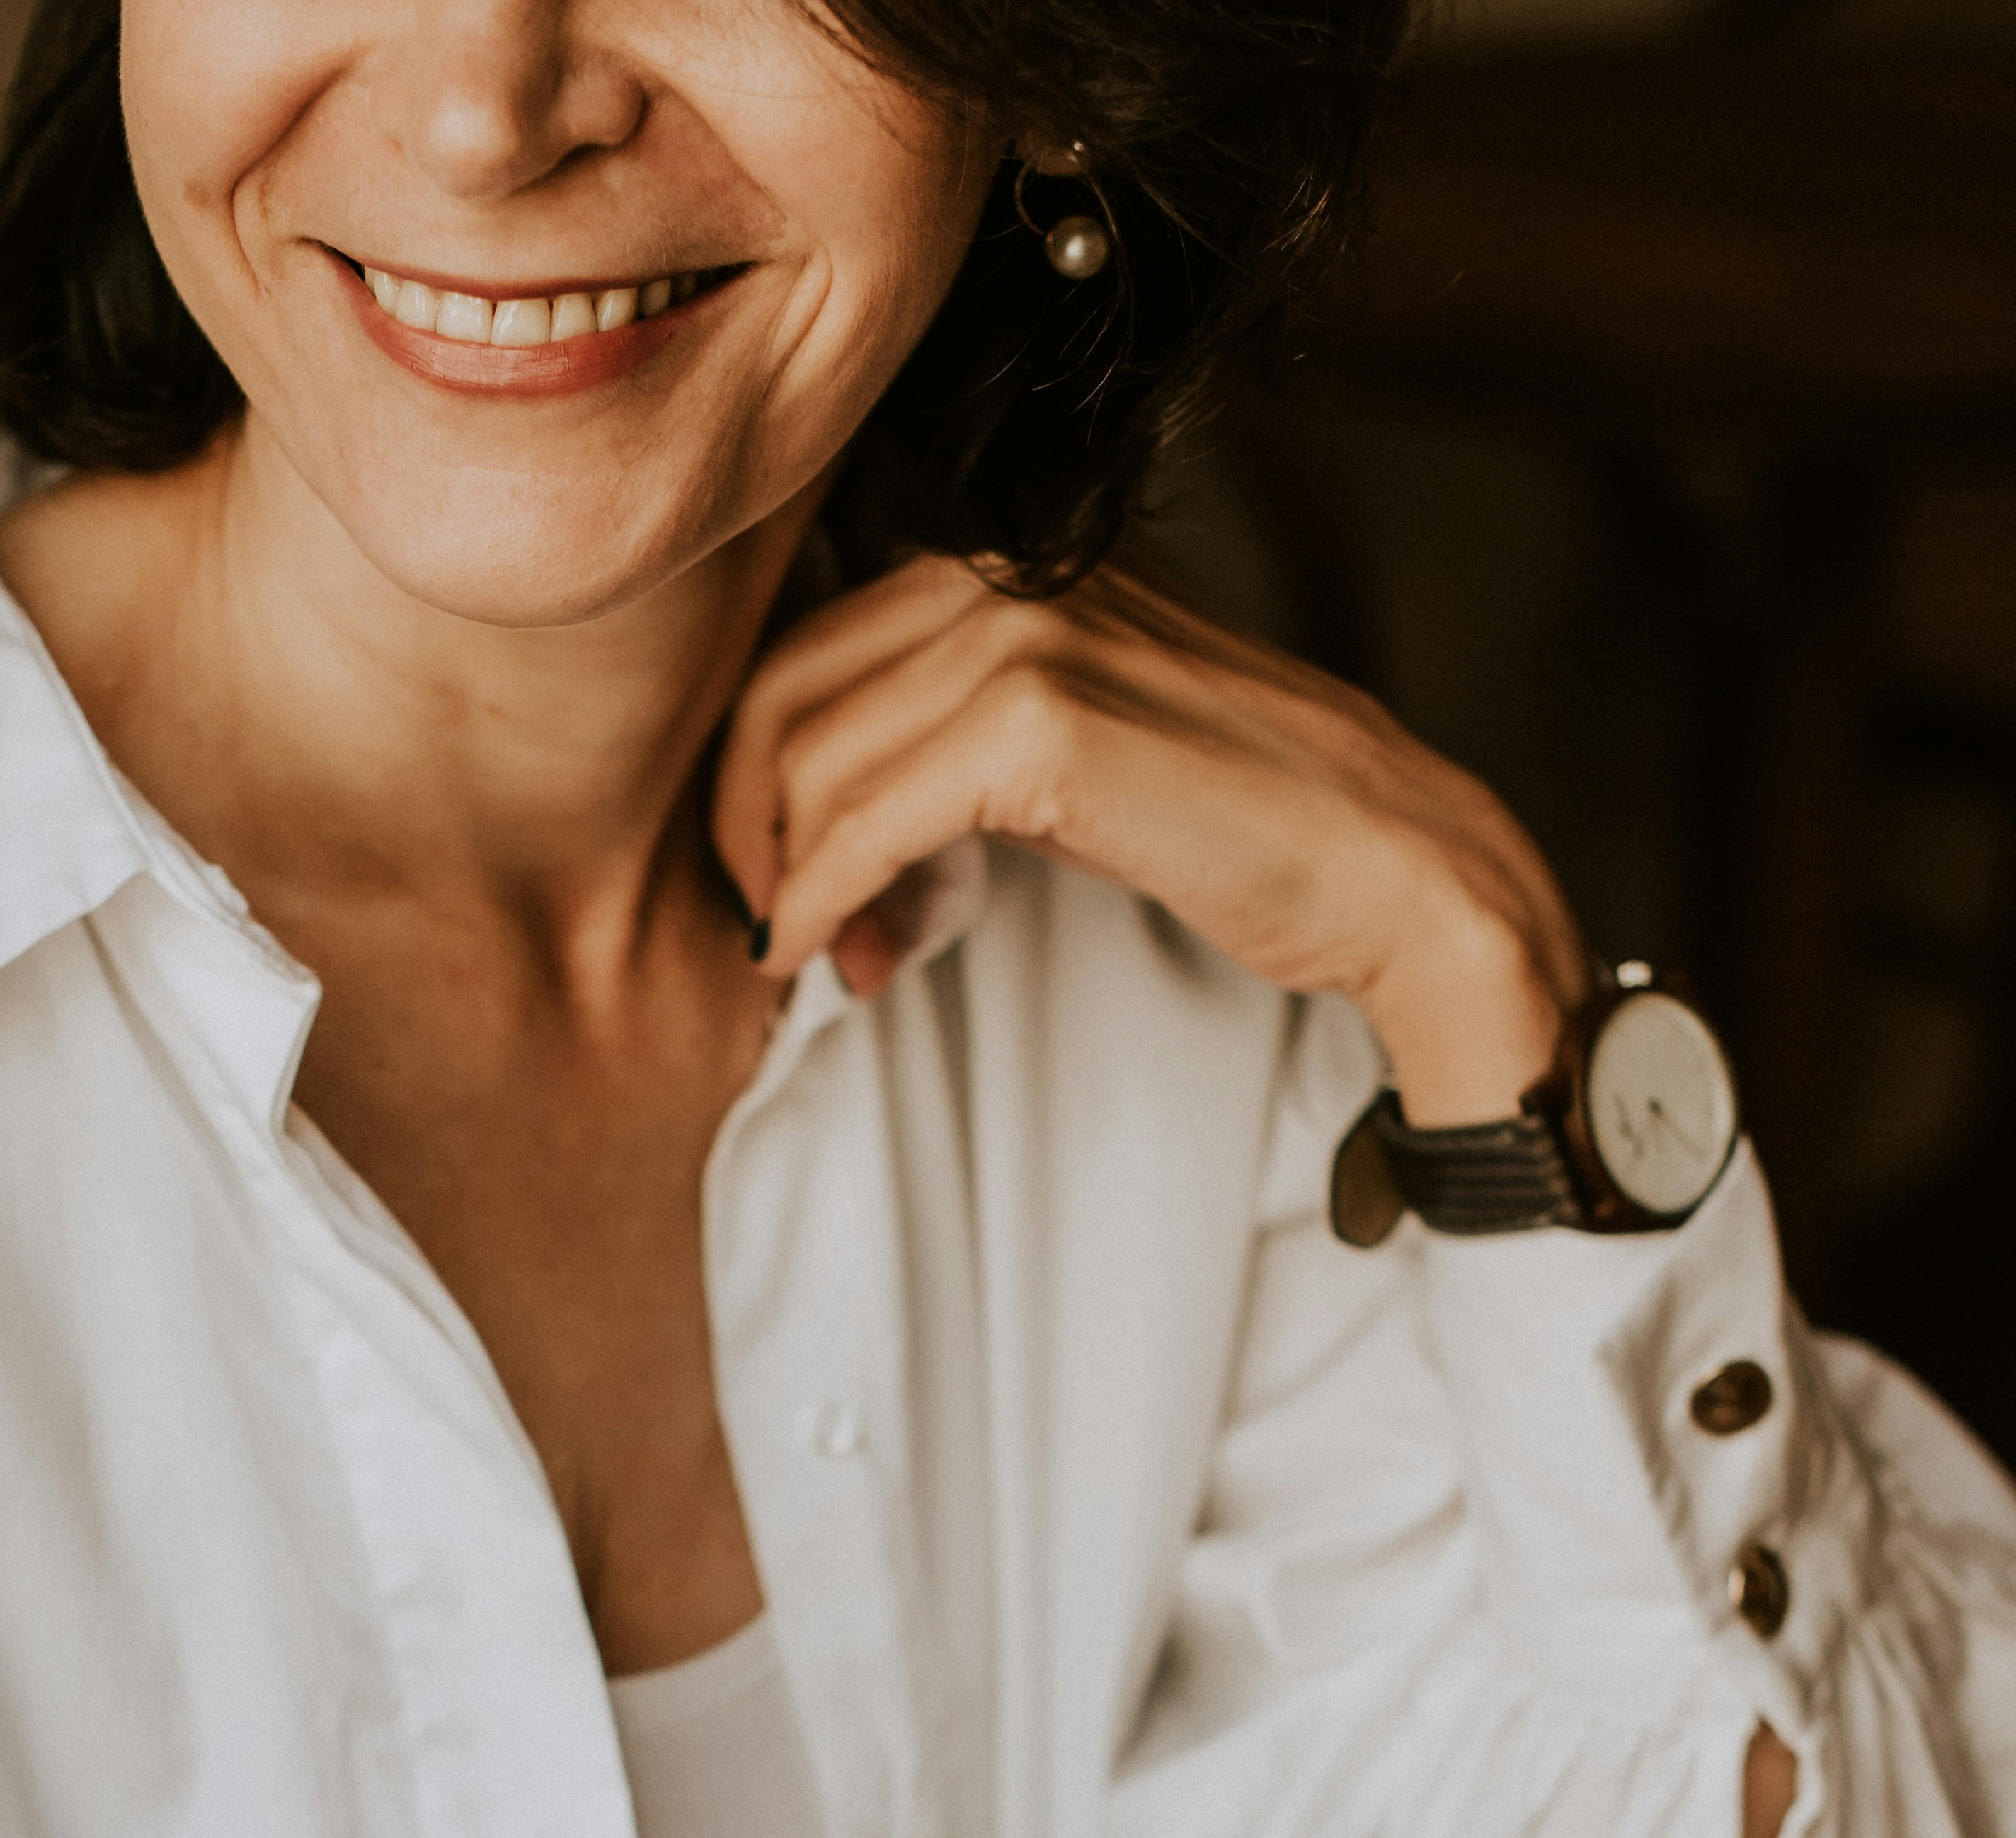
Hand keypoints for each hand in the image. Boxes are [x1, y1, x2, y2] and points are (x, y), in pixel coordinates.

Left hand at [715, 558, 1587, 1125]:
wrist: (1388, 868)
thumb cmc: (1242, 830)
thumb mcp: (1073, 759)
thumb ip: (955, 754)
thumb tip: (822, 830)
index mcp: (1010, 568)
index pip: (809, 647)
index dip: (769, 776)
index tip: (796, 885)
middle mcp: (1008, 576)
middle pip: (784, 690)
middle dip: (758, 829)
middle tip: (796, 935)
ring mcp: (1027, 638)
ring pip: (809, 756)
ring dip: (791, 879)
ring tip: (837, 960)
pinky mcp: (1045, 729)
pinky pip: (865, 818)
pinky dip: (823, 896)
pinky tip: (832, 950)